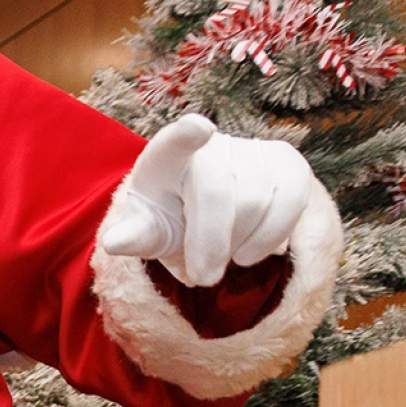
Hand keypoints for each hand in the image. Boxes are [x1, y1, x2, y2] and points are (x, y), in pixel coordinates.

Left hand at [97, 114, 318, 286]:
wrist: (204, 212)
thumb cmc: (171, 219)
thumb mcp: (149, 230)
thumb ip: (135, 236)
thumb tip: (114, 243)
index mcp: (166, 156)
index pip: (174, 141)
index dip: (187, 135)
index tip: (198, 128)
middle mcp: (211, 143)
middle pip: (218, 193)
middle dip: (211, 244)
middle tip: (202, 278)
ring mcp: (253, 148)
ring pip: (256, 202)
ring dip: (239, 244)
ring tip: (223, 253)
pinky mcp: (286, 161)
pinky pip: (291, 203)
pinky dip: (271, 238)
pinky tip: (250, 249)